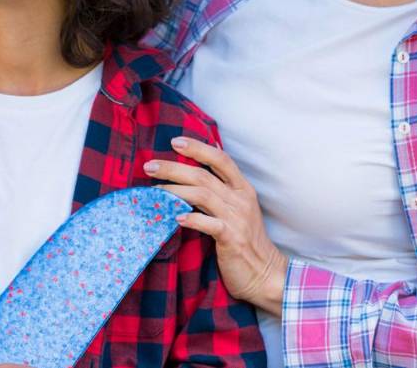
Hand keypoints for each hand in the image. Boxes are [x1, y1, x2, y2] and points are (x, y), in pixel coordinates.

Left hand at [143, 136, 287, 315]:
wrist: (266, 275)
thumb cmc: (245, 241)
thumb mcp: (238, 209)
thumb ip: (222, 188)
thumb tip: (199, 165)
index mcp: (243, 189)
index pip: (221, 159)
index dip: (198, 148)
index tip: (174, 141)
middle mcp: (241, 200)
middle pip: (203, 175)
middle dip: (173, 168)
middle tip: (149, 166)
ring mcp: (237, 219)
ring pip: (202, 195)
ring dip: (174, 190)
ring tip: (154, 191)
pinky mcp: (232, 239)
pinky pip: (209, 224)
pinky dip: (191, 218)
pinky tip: (174, 217)